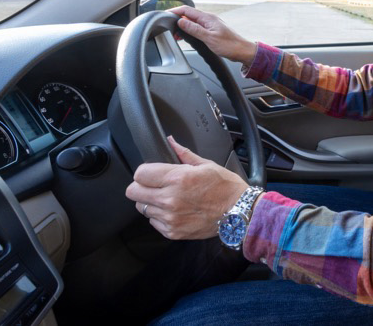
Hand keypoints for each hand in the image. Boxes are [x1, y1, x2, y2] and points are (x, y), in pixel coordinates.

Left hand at [125, 136, 247, 239]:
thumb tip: (170, 142)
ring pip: (141, 208)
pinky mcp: (173, 232)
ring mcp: (170, 217)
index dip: (144, 172)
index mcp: (178, 178)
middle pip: (133, 192)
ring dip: (150, 202)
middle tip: (154, 186)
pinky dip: (159, 217)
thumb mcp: (206, 164)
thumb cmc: (226, 188)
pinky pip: (153, 222)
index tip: (151, 173)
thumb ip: (183, 154)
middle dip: (141, 187)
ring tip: (167, 199)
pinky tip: (174, 211)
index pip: (140, 174)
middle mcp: (170, 199)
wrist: (239, 212)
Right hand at [169, 5, 256, 64]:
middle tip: (170, 30)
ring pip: (192, 22)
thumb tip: (181, 22)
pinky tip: (187, 37)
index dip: (175, 11)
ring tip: (177, 35)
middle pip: (188, 15)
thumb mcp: (209, 38)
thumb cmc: (229, 45)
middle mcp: (208, 19)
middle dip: (177, 20)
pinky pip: (197, 27)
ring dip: (183, 27)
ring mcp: (210, 24)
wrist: (242, 51)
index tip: (165, 15)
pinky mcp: (211, 30)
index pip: (187, 10)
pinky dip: (190, 31)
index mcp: (207, 18)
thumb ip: (194, 29)